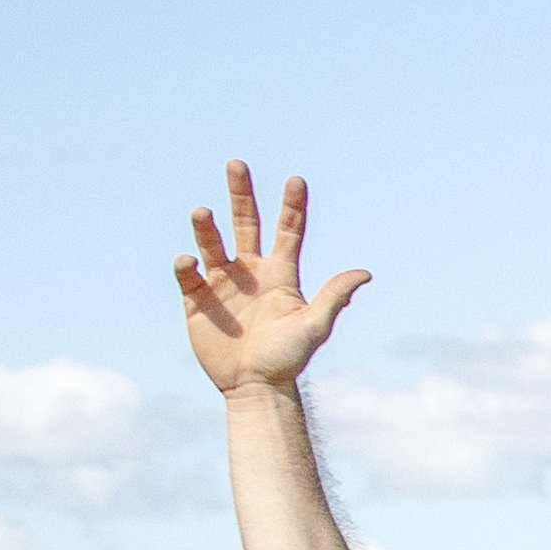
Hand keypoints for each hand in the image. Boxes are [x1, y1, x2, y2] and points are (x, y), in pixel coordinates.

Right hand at [175, 164, 372, 396]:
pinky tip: (188, 260)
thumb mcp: (314, 326)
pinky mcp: (197, 300)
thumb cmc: (289, 358)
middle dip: (241, 193)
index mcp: (281, 274)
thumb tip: (365, 273)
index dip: (293, 206)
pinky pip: (187, 274)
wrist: (255, 386)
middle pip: (246, 223)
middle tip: (236, 163)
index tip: (296, 179)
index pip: (288, 231)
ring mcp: (222, 284)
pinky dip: (185, 265)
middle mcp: (250, 272)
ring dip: (206, 227)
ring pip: (212, 243)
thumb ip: (334, 297)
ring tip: (203, 212)